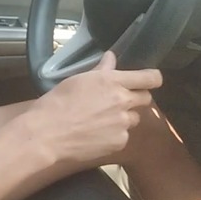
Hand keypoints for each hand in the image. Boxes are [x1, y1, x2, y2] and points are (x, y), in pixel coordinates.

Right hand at [27, 51, 161, 164]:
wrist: (48, 134)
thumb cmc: (57, 103)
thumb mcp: (77, 80)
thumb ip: (100, 70)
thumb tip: (111, 58)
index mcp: (112, 81)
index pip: (149, 77)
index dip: (153, 78)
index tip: (150, 79)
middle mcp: (123, 101)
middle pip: (146, 98)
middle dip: (136, 98)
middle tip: (118, 101)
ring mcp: (123, 123)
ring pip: (134, 118)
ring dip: (124, 117)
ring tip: (102, 120)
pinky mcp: (120, 142)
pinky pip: (123, 135)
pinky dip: (114, 134)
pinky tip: (96, 134)